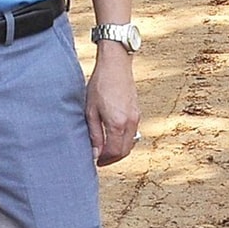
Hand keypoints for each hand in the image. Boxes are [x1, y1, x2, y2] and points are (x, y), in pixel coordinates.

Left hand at [85, 47, 140, 166]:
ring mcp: (136, 117)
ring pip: (130, 142)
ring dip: (119, 150)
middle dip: (113, 158)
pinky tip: (113, 136)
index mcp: (117, 123)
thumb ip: (94, 134)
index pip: (114, 152)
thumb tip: (96, 153)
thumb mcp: (91, 110)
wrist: (116, 65)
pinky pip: (133, 132)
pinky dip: (124, 139)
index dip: (105, 160)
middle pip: (125, 151)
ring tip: (105, 149)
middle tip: (100, 159)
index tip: (96, 162)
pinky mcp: (137, 111)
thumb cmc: (100, 85)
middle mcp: (130, 122)